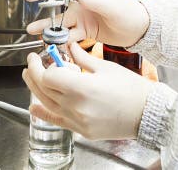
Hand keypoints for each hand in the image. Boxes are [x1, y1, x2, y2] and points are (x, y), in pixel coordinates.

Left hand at [22, 42, 153, 139]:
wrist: (147, 113)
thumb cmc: (132, 90)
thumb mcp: (106, 67)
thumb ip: (83, 58)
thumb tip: (69, 47)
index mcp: (82, 87)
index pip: (49, 76)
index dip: (41, 64)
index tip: (42, 56)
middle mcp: (76, 106)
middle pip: (44, 89)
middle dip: (35, 73)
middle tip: (33, 62)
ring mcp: (78, 120)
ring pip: (47, 104)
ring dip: (35, 89)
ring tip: (30, 77)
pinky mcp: (82, 130)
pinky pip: (57, 121)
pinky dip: (43, 114)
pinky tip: (34, 107)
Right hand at [26, 0, 148, 46]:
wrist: (139, 30)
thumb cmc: (129, 11)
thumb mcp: (111, 3)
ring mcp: (83, 15)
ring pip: (61, 19)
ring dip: (47, 24)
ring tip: (32, 29)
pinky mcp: (85, 30)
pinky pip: (69, 34)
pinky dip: (60, 39)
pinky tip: (52, 42)